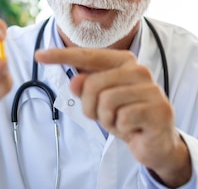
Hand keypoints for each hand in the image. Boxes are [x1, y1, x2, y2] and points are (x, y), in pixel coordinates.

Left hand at [34, 48, 191, 187]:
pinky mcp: (158, 109)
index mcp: (124, 61)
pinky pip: (123, 118)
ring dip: (106, 119)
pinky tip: (132, 129)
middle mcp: (139, 70)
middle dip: (90, 107)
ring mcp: (151, 89)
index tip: (39, 55)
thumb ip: (86, 87)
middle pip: (93, 84)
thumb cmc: (127, 116)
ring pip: (106, 102)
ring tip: (120, 122)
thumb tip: (75, 82)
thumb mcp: (100, 102)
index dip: (62, 55)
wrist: (156, 141)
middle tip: (104, 116)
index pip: (88, 55)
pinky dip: (121, 129)